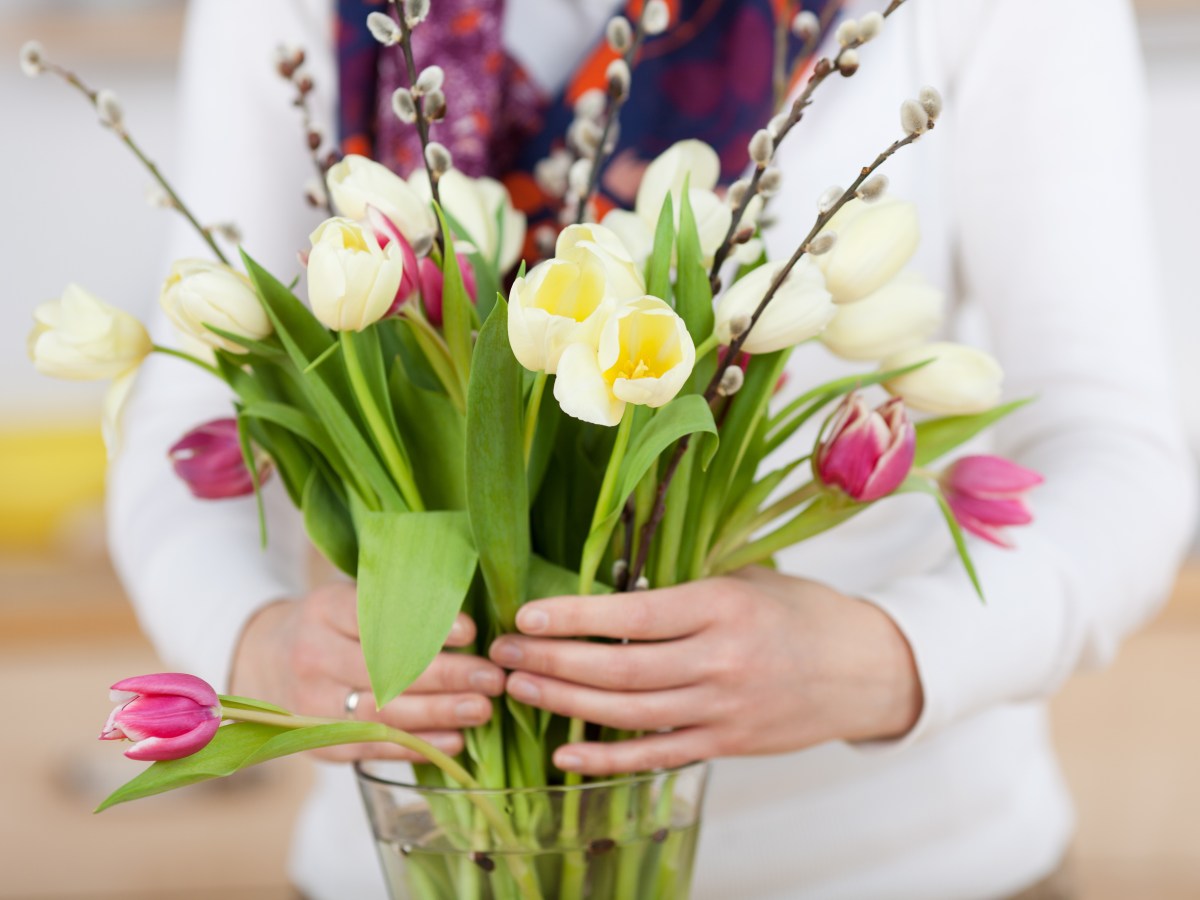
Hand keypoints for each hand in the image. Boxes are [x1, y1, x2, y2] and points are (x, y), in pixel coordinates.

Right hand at [231, 582, 504, 761]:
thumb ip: (398, 605)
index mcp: (324, 609)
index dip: (426, 626)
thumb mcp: (352, 599)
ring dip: (439, 713)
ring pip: (383, 711)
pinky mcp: (318, 742)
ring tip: (483, 709)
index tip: (471, 631)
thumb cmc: (334, 626)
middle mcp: (312, 655)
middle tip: (492, 676)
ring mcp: (309, 703)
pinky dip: (419, 745)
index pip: (377, 616)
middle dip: (446, 675)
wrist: (266, 662)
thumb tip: (473, 621)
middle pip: (385, 668)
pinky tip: (456, 740)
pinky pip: (374, 746)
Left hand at [489, 567, 921, 775]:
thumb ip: (684, 587)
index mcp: (724, 607)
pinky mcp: (725, 745)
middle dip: (553, 660)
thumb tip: (610, 588)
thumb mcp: (748, 579)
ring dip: (566, 703)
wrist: (867, 670)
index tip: (527, 612)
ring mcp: (723, 710)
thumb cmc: (803, 612)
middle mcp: (721, 661)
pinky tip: (564, 753)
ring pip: (629, 714)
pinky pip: (656, 756)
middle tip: (503, 651)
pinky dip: (606, 758)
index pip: (634, 616)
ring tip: (520, 686)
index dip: (575, 617)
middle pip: (621, 670)